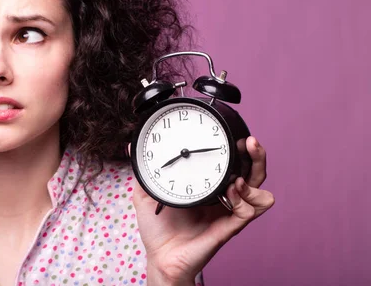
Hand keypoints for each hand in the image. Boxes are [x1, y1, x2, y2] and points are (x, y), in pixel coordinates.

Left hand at [131, 136, 274, 284]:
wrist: (159, 257)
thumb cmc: (157, 229)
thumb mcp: (146, 193)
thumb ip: (142, 171)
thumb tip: (130, 147)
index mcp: (208, 187)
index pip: (232, 164)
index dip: (239, 149)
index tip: (234, 133)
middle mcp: (223, 198)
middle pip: (254, 173)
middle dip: (257, 156)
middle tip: (250, 142)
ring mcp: (227, 212)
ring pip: (260, 191)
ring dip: (255, 177)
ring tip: (238, 175)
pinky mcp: (228, 227)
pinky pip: (248, 211)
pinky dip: (244, 199)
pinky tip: (230, 191)